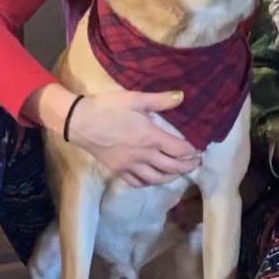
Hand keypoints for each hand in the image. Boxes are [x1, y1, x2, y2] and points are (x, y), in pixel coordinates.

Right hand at [64, 90, 200, 187]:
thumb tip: (182, 96)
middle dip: (187, 166)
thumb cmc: (108, 108)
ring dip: (171, 176)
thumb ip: (160, 100)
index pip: (179, 149)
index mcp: (151, 137)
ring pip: (157, 178)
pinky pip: (138, 182)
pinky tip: (154, 178)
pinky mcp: (118, 170)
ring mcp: (130, 165)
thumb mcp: (135, 99)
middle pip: (172, 166)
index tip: (198, 150)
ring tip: (179, 172)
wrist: (79, 122)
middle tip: (196, 164)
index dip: (191, 152)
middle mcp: (144, 155)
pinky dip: (150, 182)